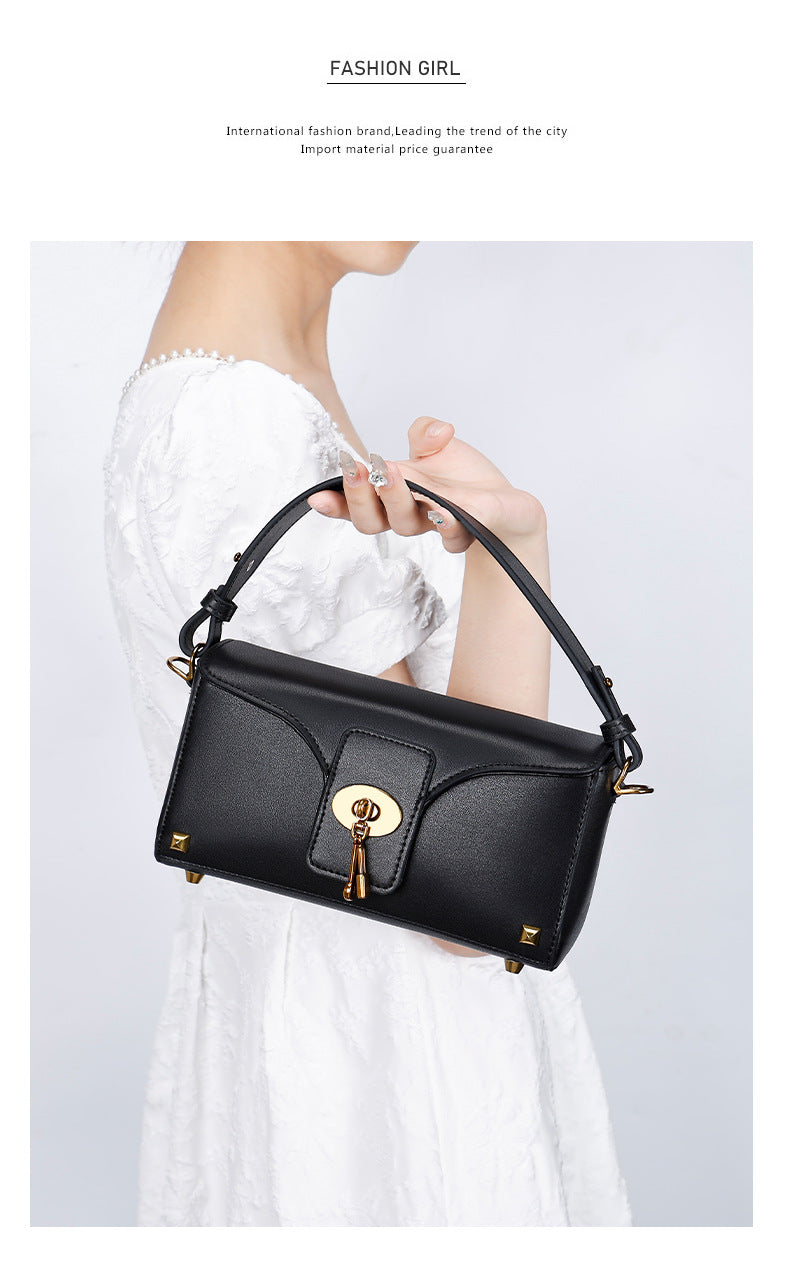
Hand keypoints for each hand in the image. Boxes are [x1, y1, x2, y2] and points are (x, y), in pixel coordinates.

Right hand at [307, 416, 546, 551]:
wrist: (503, 502)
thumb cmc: (462, 477)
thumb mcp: (437, 444)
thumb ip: (425, 432)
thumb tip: (433, 432)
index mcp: (392, 494)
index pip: (357, 503)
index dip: (336, 503)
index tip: (319, 496)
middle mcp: (408, 514)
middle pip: (372, 520)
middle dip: (361, 496)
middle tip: (361, 471)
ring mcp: (434, 524)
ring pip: (405, 523)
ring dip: (395, 499)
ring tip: (391, 475)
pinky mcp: (466, 531)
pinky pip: (453, 535)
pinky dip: (446, 523)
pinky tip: (443, 511)